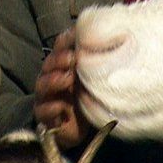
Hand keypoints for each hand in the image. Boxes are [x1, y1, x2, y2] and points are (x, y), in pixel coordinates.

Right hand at [33, 27, 91, 148]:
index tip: (78, 34)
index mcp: (62, 63)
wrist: (73, 128)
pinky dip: (52, 108)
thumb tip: (118, 41)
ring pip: (43, 84)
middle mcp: (50, 76)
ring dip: (55, 80)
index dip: (67, 39)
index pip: (61, 46)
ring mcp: (45, 95)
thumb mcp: (91, 78)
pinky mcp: (43, 114)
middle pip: (50, 63)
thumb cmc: (83, 96)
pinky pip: (43, 110)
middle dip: (60, 59)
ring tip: (68, 79)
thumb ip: (97, 63)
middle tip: (73, 58)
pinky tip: (62, 107)